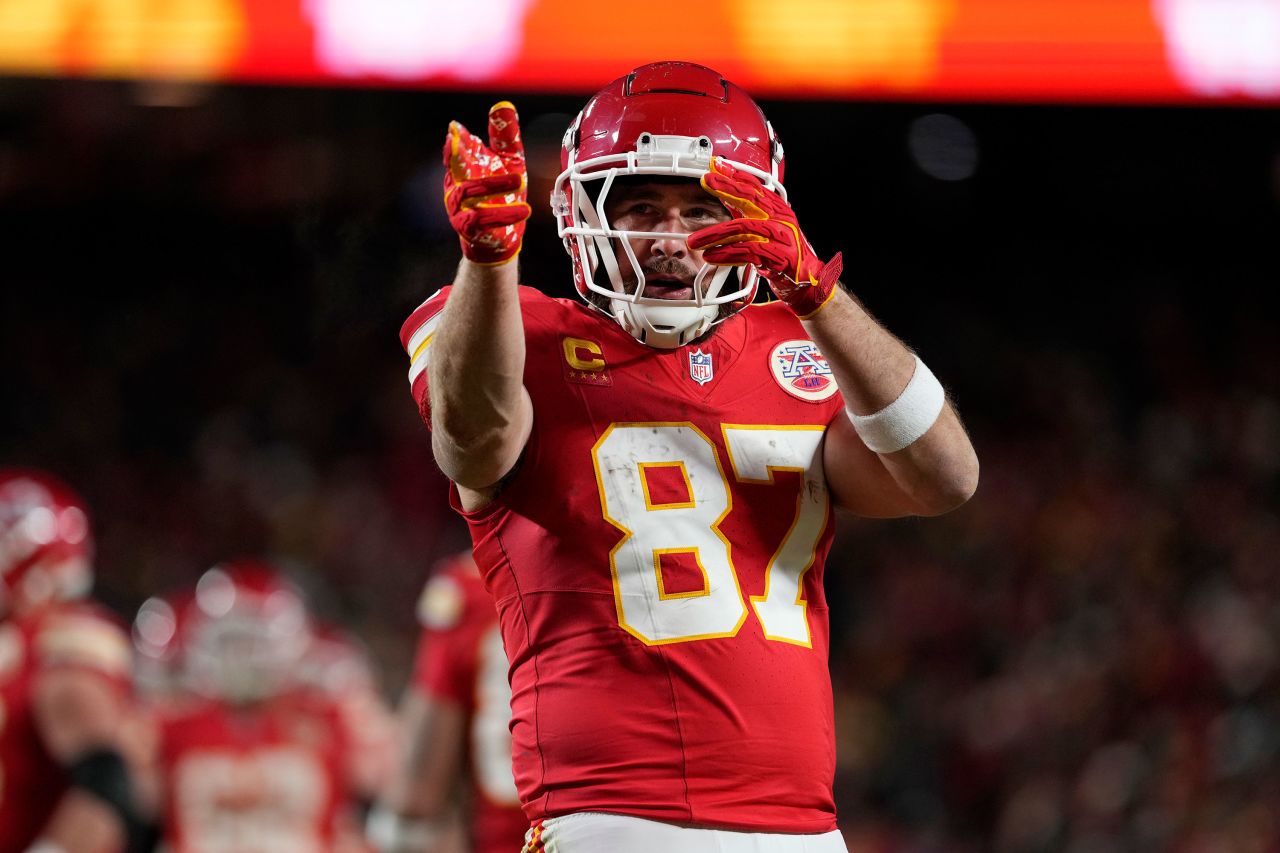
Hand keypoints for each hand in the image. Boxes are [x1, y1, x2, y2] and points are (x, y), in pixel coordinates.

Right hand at [442, 101, 531, 264]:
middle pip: (455, 167)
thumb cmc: (501, 196)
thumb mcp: (509, 163)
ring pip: (469, 192)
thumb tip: (503, 105)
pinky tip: (524, 210)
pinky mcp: (470, 228)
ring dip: (494, 185)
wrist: (501, 237)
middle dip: (454, 154)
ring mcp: (459, 207)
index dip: (456, 139)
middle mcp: (456, 185)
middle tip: (457, 140)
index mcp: (464, 167)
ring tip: (519, 179)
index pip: (456, 149)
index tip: (455, 127)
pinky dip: (504, 214)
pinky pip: (482, 219)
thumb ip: (505, 137)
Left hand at [688, 157, 842, 316]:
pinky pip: (748, 252)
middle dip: (726, 187)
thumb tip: (725, 196)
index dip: (736, 173)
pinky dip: (727, 254)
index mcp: (777, 209)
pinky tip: (711, 256)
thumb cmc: (784, 253)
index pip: (755, 186)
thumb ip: (745, 212)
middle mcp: (780, 219)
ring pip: (743, 228)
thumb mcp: (764, 228)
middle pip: (751, 198)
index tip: (716, 164)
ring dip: (715, 234)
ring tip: (695, 241)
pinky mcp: (779, 256)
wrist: (807, 280)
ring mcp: (781, 236)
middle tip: (707, 180)